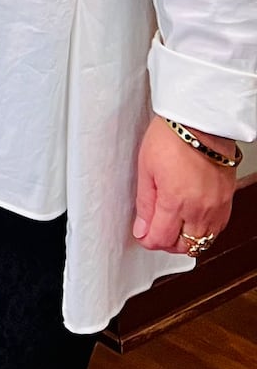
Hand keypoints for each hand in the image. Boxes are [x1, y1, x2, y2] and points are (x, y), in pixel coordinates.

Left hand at [132, 115, 237, 255]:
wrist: (201, 122)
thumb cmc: (172, 137)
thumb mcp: (146, 167)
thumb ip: (145, 202)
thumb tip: (141, 228)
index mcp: (175, 201)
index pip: (161, 239)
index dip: (148, 241)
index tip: (142, 235)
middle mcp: (198, 209)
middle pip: (184, 247)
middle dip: (166, 244)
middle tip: (155, 231)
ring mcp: (216, 207)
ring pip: (202, 241)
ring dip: (186, 240)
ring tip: (173, 226)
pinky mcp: (227, 201)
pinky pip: (217, 229)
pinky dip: (203, 231)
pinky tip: (192, 220)